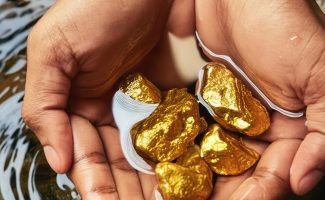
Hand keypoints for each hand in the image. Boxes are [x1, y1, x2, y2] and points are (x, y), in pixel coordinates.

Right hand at [22, 0, 171, 198]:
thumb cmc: (96, 6)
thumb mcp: (54, 49)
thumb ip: (45, 105)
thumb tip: (55, 160)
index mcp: (74, 102)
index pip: (80, 153)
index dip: (91, 180)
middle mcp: (105, 108)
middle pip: (112, 160)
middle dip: (122, 189)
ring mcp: (138, 104)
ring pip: (140, 153)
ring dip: (146, 181)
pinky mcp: (166, 97)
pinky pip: (166, 134)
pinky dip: (169, 156)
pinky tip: (177, 176)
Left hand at [196, 0, 324, 198]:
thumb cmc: (285, 22)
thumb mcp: (324, 75)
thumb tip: (306, 181)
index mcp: (294, 128)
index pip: (277, 175)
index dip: (259, 194)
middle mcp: (262, 127)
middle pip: (243, 175)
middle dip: (223, 194)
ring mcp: (232, 116)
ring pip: (217, 161)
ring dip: (201, 180)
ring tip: (177, 195)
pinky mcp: (207, 103)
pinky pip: (196, 136)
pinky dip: (186, 153)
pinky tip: (170, 166)